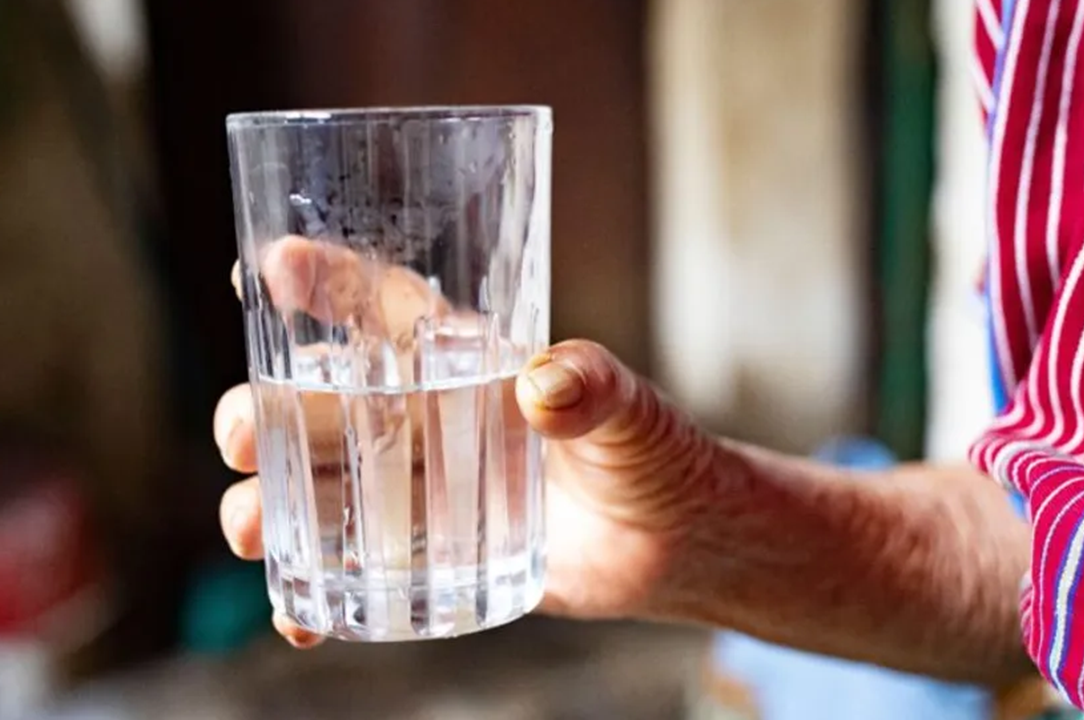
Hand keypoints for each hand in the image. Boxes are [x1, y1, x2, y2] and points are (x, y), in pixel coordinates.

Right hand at [215, 236, 720, 646]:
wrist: (676, 544)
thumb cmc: (657, 456)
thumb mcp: (635, 413)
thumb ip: (596, 390)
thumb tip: (543, 386)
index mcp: (471, 362)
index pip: (387, 310)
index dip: (328, 284)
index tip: (267, 265)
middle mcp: (434, 419)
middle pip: (327, 403)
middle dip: (267, 409)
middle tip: (238, 429)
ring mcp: (427, 491)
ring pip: (323, 487)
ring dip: (271, 503)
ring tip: (249, 528)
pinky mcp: (437, 556)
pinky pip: (360, 572)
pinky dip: (320, 596)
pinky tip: (298, 616)